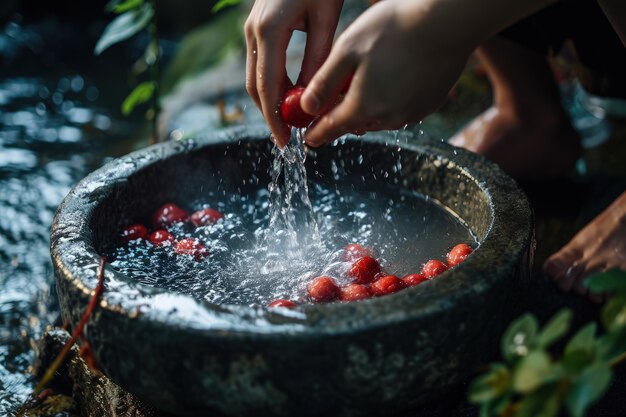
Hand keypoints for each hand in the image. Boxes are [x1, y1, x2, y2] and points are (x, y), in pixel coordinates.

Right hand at [244, 0, 343, 146]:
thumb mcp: (325, 19)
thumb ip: (317, 59)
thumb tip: (313, 98)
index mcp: (270, 30)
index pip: (267, 87)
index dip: (275, 119)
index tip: (286, 142)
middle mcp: (253, 31)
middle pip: (255, 87)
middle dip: (270, 116)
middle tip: (289, 139)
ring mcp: (251, 29)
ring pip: (254, 78)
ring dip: (270, 103)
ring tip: (290, 124)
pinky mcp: (257, 28)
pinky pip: (259, 65)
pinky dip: (271, 86)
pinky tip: (288, 98)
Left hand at [301, 0, 472, 146]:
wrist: (448, 22)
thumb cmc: (394, 28)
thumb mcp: (347, 50)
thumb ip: (324, 82)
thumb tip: (306, 108)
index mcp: (363, 107)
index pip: (331, 129)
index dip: (316, 133)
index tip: (308, 137)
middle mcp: (388, 118)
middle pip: (354, 124)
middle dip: (340, 117)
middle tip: (332, 103)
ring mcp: (411, 114)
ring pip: (378, 118)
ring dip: (366, 108)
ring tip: (362, 86)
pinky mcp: (428, 105)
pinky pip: (400, 111)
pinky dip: (389, 102)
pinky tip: (391, 80)